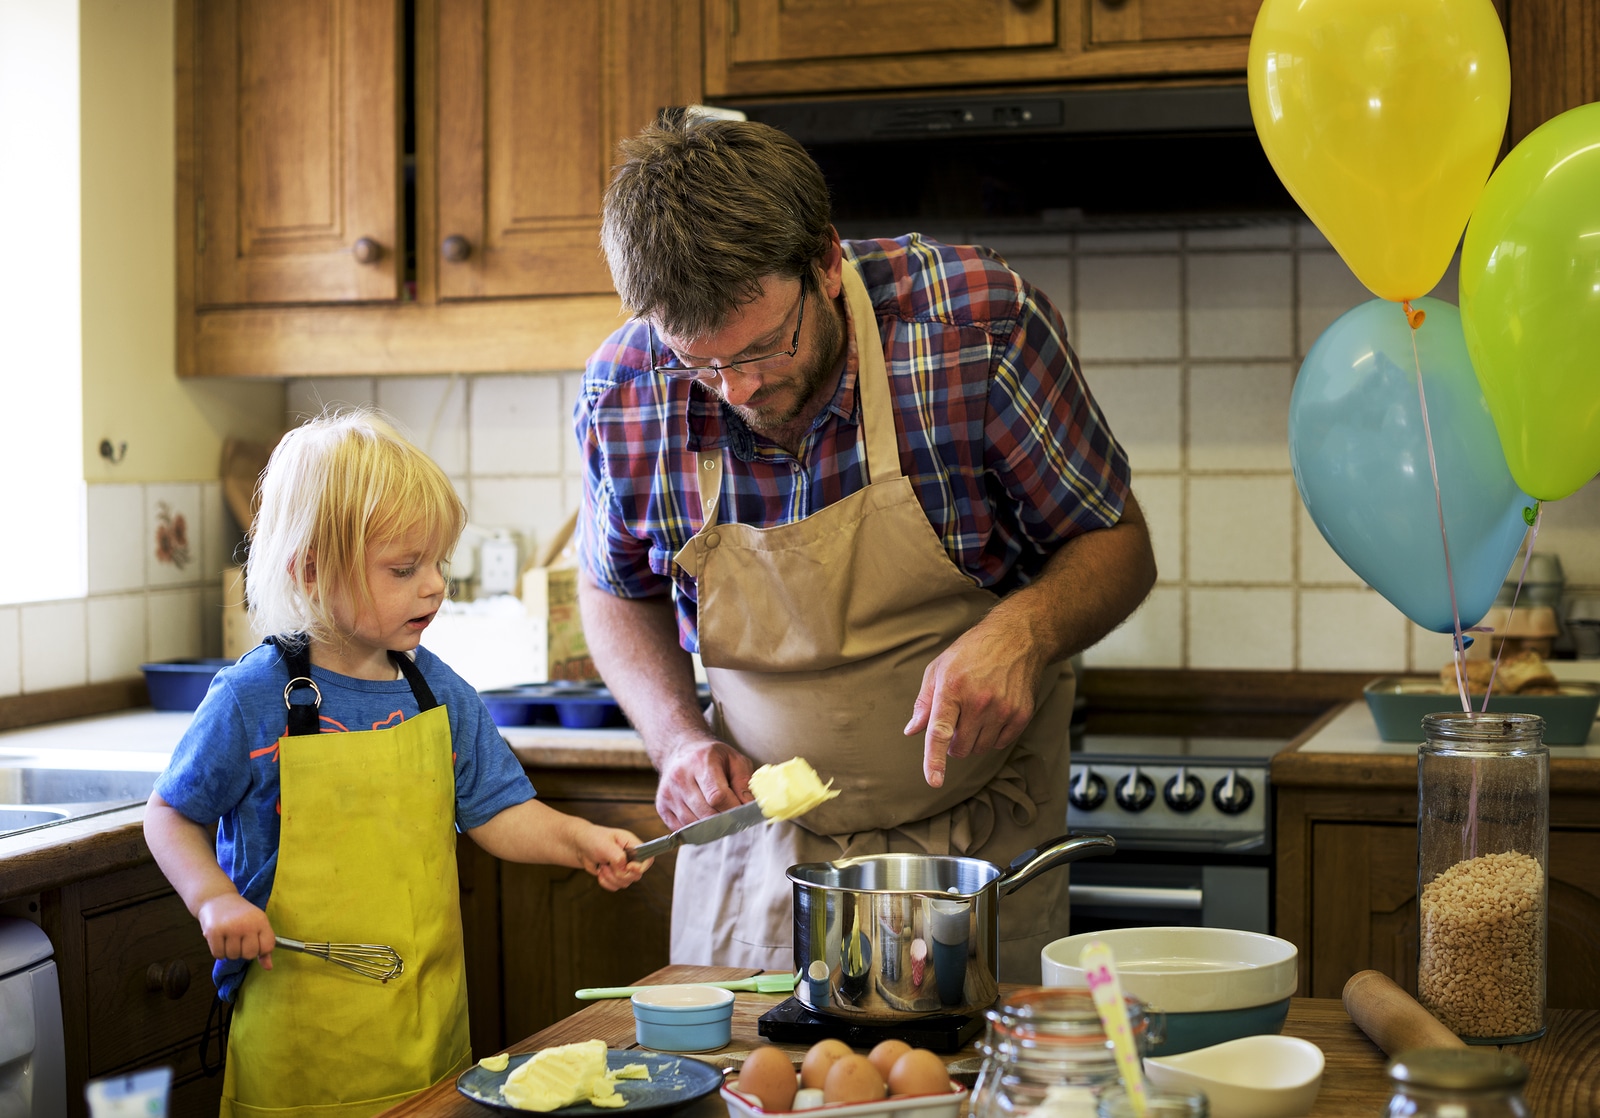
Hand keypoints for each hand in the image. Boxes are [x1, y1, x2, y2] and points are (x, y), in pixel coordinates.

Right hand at [196, 892, 275, 969]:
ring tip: (228, 937)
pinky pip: (218, 955)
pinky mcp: (214, 931)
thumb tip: (268, 967)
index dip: (260, 950)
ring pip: (232, 956)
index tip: (254, 943)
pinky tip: (219, 939)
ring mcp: (230, 928)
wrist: (217, 898)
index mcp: (261, 921)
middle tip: (239, 939)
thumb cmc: (240, 915)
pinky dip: (218, 951)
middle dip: (243, 951)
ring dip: (229, 951)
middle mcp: (246, 924)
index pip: (267, 947)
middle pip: (249, 955)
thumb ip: (264, 946)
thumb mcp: (257, 924)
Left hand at [579, 825, 651, 891]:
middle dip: (620, 874)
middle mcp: (631, 857)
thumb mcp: (605, 845)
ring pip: (625, 883)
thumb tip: (624, 868)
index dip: (641, 867)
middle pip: (637, 875)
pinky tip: (600, 871)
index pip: (648, 858)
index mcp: (632, 845)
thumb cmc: (593, 839)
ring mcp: (624, 868)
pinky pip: (615, 887)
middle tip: (607, 865)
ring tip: (602, 866)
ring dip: (610, 877)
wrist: (580, 846)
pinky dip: (605, 882)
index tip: (628, 866)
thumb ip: (618, 856)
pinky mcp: (615, 876)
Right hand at [653, 736, 754, 829]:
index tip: (744, 814)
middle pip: (706, 813)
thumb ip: (744, 782)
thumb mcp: (734, 759)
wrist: (682, 752)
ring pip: (693, 825)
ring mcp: (668, 793)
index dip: (734, 810)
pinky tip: (705, 820)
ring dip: (711, 828)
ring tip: (721, 818)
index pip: (717, 797)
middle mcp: (680, 777)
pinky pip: (682, 830)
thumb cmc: (712, 757)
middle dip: (725, 821)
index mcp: (700, 762)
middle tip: (736, 820)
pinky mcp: (662, 807)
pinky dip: (696, 831)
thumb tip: (750, 806)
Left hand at [904, 614, 1047, 787]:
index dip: (935, 759)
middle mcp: (979, 700)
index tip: (933, 780)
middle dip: (954, 741)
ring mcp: (1003, 708)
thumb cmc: (972, 651)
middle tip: (958, 718)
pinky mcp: (1021, 714)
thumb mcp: (939, 668)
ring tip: (976, 712)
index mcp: (953, 687)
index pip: (940, 732)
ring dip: (973, 740)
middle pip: (960, 747)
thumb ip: (925, 702)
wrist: (1017, 638)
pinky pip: (1000, 744)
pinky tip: (993, 713)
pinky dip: (993, 736)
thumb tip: (912, 730)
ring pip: (980, 749)